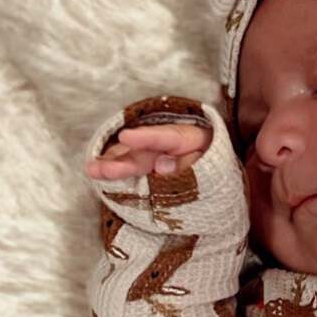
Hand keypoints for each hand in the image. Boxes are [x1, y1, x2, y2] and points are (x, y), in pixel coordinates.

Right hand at [84, 121, 212, 181]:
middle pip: (145, 152)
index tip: (126, 136)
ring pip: (134, 158)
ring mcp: (160, 157)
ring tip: (93, 170)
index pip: (168, 136)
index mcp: (192, 139)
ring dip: (113, 164)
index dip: (146, 137)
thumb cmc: (219, 172)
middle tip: (101, 169)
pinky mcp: (153, 170)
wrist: (223, 181)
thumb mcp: (214, 168)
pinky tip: (99, 171)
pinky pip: (134, 169)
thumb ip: (191, 165)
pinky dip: (118, 170)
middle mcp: (171, 146)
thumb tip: (163, 166)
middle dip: (122, 160)